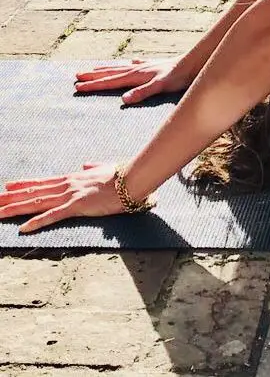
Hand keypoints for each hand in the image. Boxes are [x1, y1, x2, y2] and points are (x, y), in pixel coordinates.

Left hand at [0, 164, 136, 234]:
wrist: (134, 177)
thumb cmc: (123, 173)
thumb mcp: (105, 168)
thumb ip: (94, 167)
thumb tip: (86, 164)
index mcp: (73, 178)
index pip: (43, 182)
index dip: (24, 185)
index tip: (7, 186)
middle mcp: (67, 185)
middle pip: (33, 193)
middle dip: (11, 199)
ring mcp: (71, 195)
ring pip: (37, 203)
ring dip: (15, 209)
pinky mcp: (77, 206)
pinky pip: (53, 216)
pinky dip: (37, 222)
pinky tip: (23, 229)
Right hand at [73, 58, 193, 104]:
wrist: (194, 63)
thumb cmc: (178, 77)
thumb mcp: (160, 86)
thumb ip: (143, 92)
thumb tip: (124, 99)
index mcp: (136, 76)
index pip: (110, 82)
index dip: (93, 85)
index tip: (76, 87)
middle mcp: (138, 69)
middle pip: (111, 73)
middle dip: (94, 76)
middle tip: (76, 76)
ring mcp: (147, 66)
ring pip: (121, 68)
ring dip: (107, 69)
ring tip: (94, 68)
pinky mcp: (156, 66)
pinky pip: (138, 64)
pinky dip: (131, 64)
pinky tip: (131, 61)